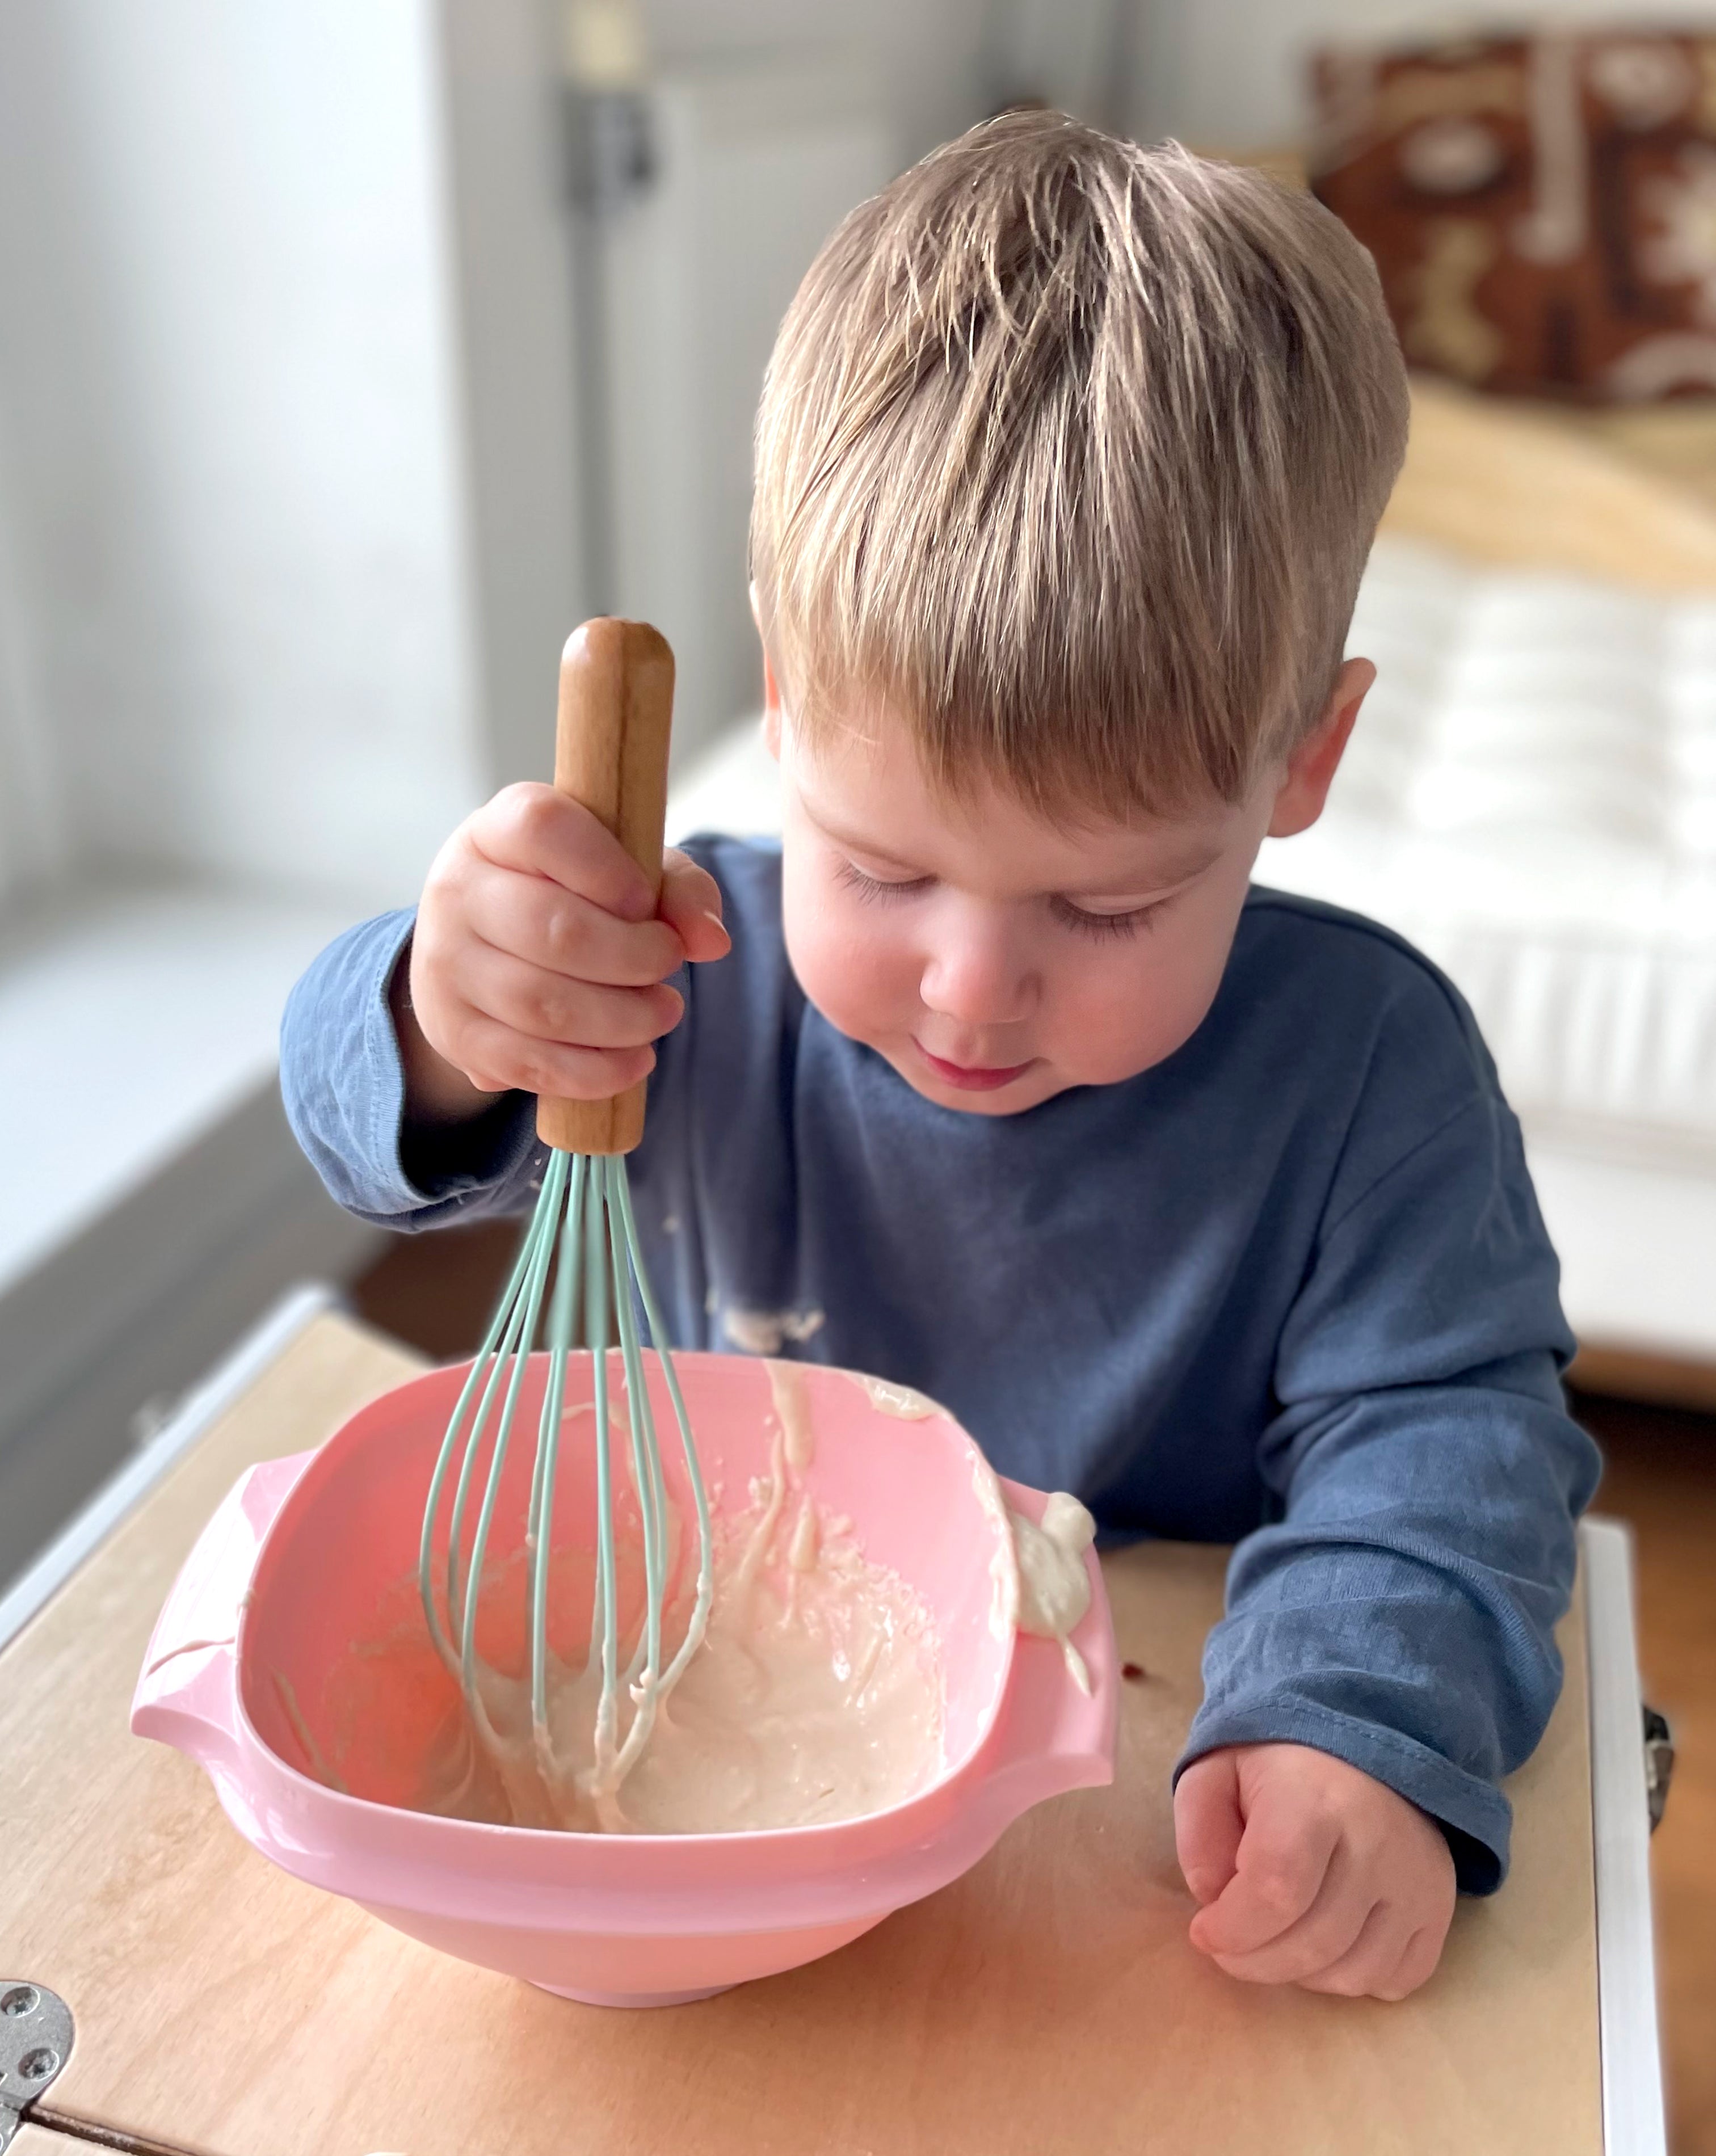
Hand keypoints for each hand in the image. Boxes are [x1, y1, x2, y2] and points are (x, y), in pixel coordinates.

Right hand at [394, 783, 730, 1121]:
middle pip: (553, 930)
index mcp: (497, 830)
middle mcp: (457, 891)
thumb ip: (679, 890)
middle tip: (668, 966)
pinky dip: (594, 1072)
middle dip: (634, 958)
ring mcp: (446, 966)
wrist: (487, 950)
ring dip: (622, 1020)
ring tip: (661, 1014)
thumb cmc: (571, 896)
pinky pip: (528, 1063)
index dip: (608, 869)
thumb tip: (710, 940)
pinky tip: (633, 1060)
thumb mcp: (628, 872)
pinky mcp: (454, 1034)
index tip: (645, 901)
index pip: (542, 828)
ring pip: (541, 1004)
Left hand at [1174, 1742, 1454, 1999]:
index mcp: (1315, 1799)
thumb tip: (1214, 1901)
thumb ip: (1200, 1834)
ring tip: (1276, 1940)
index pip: (1277, 1891)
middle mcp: (1378, 1842)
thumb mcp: (1216, 1774)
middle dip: (1255, 1962)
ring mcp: (1418, 1880)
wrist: (1364, 1736)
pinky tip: (1326, 1945)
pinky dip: (1353, 1977)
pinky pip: (1397, 1978)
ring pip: (1354, 1972)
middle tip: (1229, 1948)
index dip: (1233, 1929)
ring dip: (1301, 1974)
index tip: (1204, 1931)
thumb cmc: (1278, 1762)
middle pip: (1313, 1942)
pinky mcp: (1441, 1906)